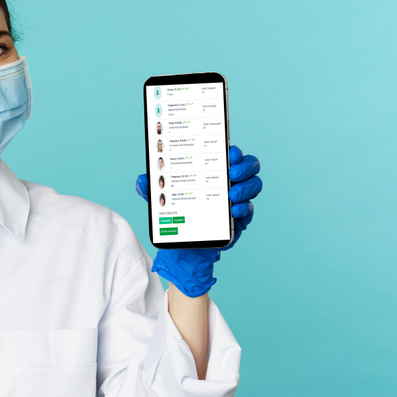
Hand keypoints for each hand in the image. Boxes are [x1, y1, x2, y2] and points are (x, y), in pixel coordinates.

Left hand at [135, 145, 261, 295]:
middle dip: (245, 166)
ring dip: (246, 187)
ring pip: (254, 185)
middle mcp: (229, 181)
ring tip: (231, 194)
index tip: (229, 152)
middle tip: (232, 172)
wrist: (182, 246)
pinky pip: (250, 210)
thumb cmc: (176, 215)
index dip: (234, 151)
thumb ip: (152, 189)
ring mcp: (237, 199)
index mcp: (213, 171)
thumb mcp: (162, 201)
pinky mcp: (240, 218)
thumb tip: (141, 179)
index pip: (230, 154)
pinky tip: (234, 209)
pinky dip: (245, 208)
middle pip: (249, 166)